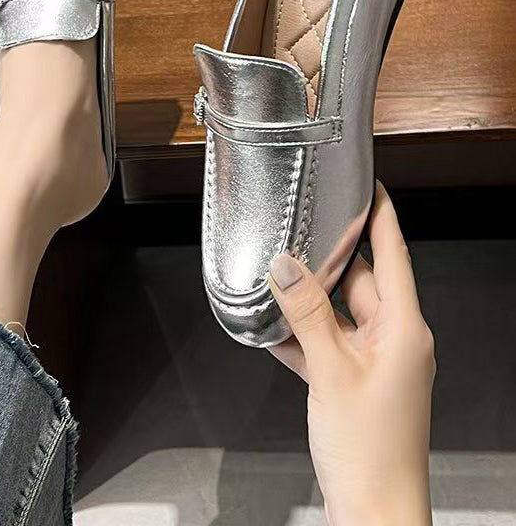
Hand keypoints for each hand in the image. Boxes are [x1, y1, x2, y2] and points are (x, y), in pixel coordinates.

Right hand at [268, 182, 434, 525]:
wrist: (373, 512)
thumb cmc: (370, 451)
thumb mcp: (332, 370)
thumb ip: (306, 313)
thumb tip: (285, 266)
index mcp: (404, 328)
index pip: (393, 254)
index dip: (381, 216)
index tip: (371, 186)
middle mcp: (394, 339)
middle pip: (359, 282)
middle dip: (327, 262)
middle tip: (296, 237)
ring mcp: (375, 362)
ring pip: (339, 314)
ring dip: (309, 302)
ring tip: (276, 283)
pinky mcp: (355, 382)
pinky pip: (327, 344)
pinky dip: (303, 336)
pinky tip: (275, 332)